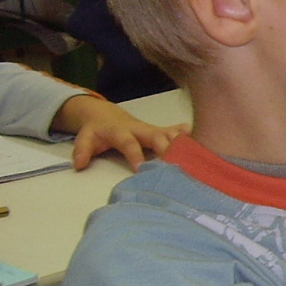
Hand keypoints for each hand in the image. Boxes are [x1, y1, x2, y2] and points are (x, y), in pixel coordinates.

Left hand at [54, 95, 186, 170]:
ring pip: (170, 133)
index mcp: (121, 131)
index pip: (129, 143)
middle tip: (176, 162)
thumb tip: (79, 165)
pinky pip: (178, 131)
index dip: (135, 155)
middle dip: (167, 147)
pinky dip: (191, 135)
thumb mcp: (85, 138)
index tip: (141, 169)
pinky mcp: (162, 131)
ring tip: (197, 155)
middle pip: (156, 136)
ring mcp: (153, 129)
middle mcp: (140, 128)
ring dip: (183, 143)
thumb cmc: (98, 131)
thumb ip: (82, 150)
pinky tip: (206, 142)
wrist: (107, 115)